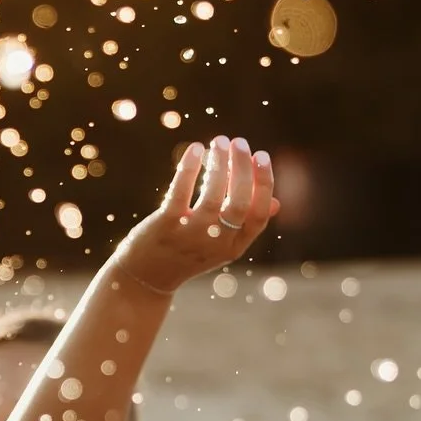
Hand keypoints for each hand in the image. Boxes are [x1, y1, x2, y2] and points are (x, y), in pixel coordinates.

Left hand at [114, 137, 278, 294]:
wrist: (146, 278)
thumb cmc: (187, 254)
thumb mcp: (220, 246)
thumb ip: (244, 226)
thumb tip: (275, 203)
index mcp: (233, 247)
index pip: (258, 214)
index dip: (264, 183)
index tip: (261, 155)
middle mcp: (215, 243)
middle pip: (240, 202)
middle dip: (243, 167)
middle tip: (239, 142)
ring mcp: (191, 235)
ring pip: (214, 195)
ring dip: (219, 163)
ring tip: (219, 142)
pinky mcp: (166, 225)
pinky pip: (181, 190)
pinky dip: (190, 167)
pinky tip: (195, 148)